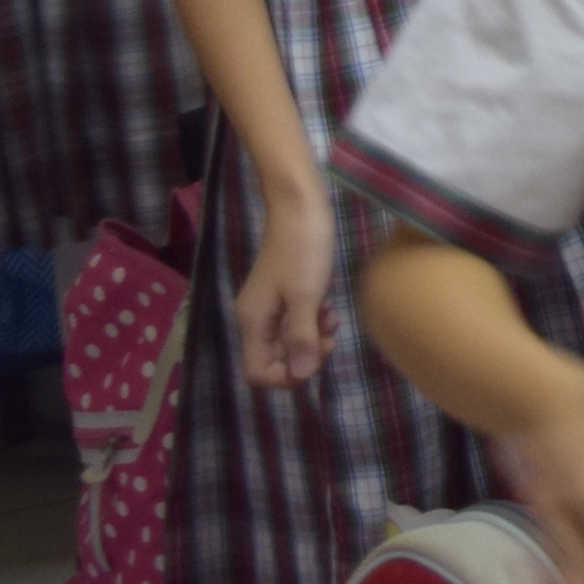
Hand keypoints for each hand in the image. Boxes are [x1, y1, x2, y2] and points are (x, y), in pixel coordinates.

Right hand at [233, 178, 338, 389]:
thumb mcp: (305, 295)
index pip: (257, 373)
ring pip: (288, 343)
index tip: (313, 356)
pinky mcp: (284, 295)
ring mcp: (269, 307)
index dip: (286, 376)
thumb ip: (300, 336)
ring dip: (312, 338)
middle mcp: (255, 319)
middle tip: (329, 336)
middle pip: (274, 361)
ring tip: (331, 319)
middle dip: (304, 355)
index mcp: (252, 322)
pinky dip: (312, 322)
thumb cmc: (303, 248)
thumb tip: (300, 377)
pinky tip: (328, 308)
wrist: (300, 206)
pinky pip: (295, 323)